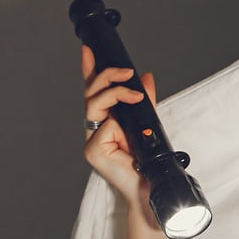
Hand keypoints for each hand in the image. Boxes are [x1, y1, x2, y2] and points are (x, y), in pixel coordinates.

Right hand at [80, 45, 156, 208]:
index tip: (88, 50)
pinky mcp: (93, 151)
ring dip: (115, 94)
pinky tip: (128, 140)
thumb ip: (145, 101)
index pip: (94, 91)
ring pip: (94, 105)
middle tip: (126, 71)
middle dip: (107, 76)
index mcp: (105, 121)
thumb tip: (146, 76)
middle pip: (92, 94)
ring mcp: (92, 140)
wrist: (149, 188)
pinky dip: (119, 129)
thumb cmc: (147, 161)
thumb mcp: (148, 123)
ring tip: (135, 95)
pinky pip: (106, 128)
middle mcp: (95, 129)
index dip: (89, 70)